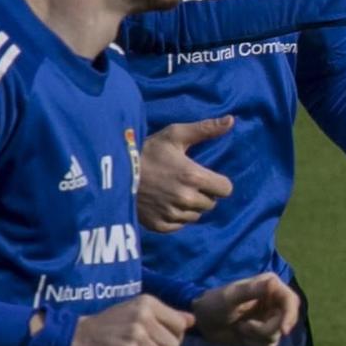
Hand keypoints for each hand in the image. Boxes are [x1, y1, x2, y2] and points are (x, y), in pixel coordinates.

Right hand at [68, 295, 192, 345]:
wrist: (74, 338)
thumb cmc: (109, 325)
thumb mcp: (137, 312)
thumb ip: (167, 316)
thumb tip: (193, 320)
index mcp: (148, 303)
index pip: (181, 326)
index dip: (172, 336)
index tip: (154, 337)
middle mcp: (144, 316)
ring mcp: (135, 335)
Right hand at [138, 117, 234, 232]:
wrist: (114, 172)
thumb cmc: (147, 151)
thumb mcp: (175, 135)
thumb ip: (206, 129)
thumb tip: (231, 120)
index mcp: (194, 177)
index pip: (226, 189)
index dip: (218, 182)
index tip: (204, 176)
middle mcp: (186, 198)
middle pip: (211, 203)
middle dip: (203, 194)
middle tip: (184, 183)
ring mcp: (172, 214)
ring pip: (196, 215)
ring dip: (190, 206)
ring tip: (172, 192)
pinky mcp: (159, 225)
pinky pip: (179, 225)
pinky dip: (175, 217)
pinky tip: (163, 203)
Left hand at [193, 273, 299, 345]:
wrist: (203, 322)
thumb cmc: (214, 303)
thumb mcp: (231, 297)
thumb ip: (252, 290)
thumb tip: (274, 282)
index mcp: (270, 287)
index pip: (291, 301)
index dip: (290, 315)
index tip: (283, 330)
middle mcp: (274, 302)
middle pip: (287, 320)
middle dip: (267, 329)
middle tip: (245, 328)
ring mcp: (270, 319)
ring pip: (277, 335)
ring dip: (256, 336)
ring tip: (239, 328)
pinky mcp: (264, 334)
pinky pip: (270, 345)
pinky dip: (254, 344)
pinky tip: (242, 335)